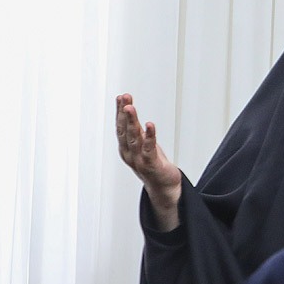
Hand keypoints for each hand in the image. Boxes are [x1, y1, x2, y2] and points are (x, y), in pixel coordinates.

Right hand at [115, 93, 181, 231]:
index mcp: (126, 149)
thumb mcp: (142, 143)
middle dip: (123, 114)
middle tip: (124, 99)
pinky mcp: (151, 165)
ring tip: (130, 108)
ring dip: (131, 122)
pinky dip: (149, 136)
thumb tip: (128, 109)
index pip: (120, 127)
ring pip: (133, 138)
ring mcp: (139, 160)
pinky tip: (149, 125)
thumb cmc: (153, 164)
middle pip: (125, 131)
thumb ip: (135, 129)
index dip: (119, 112)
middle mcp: (130, 154)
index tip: (121, 97)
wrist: (163, 186)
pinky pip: (149, 149)